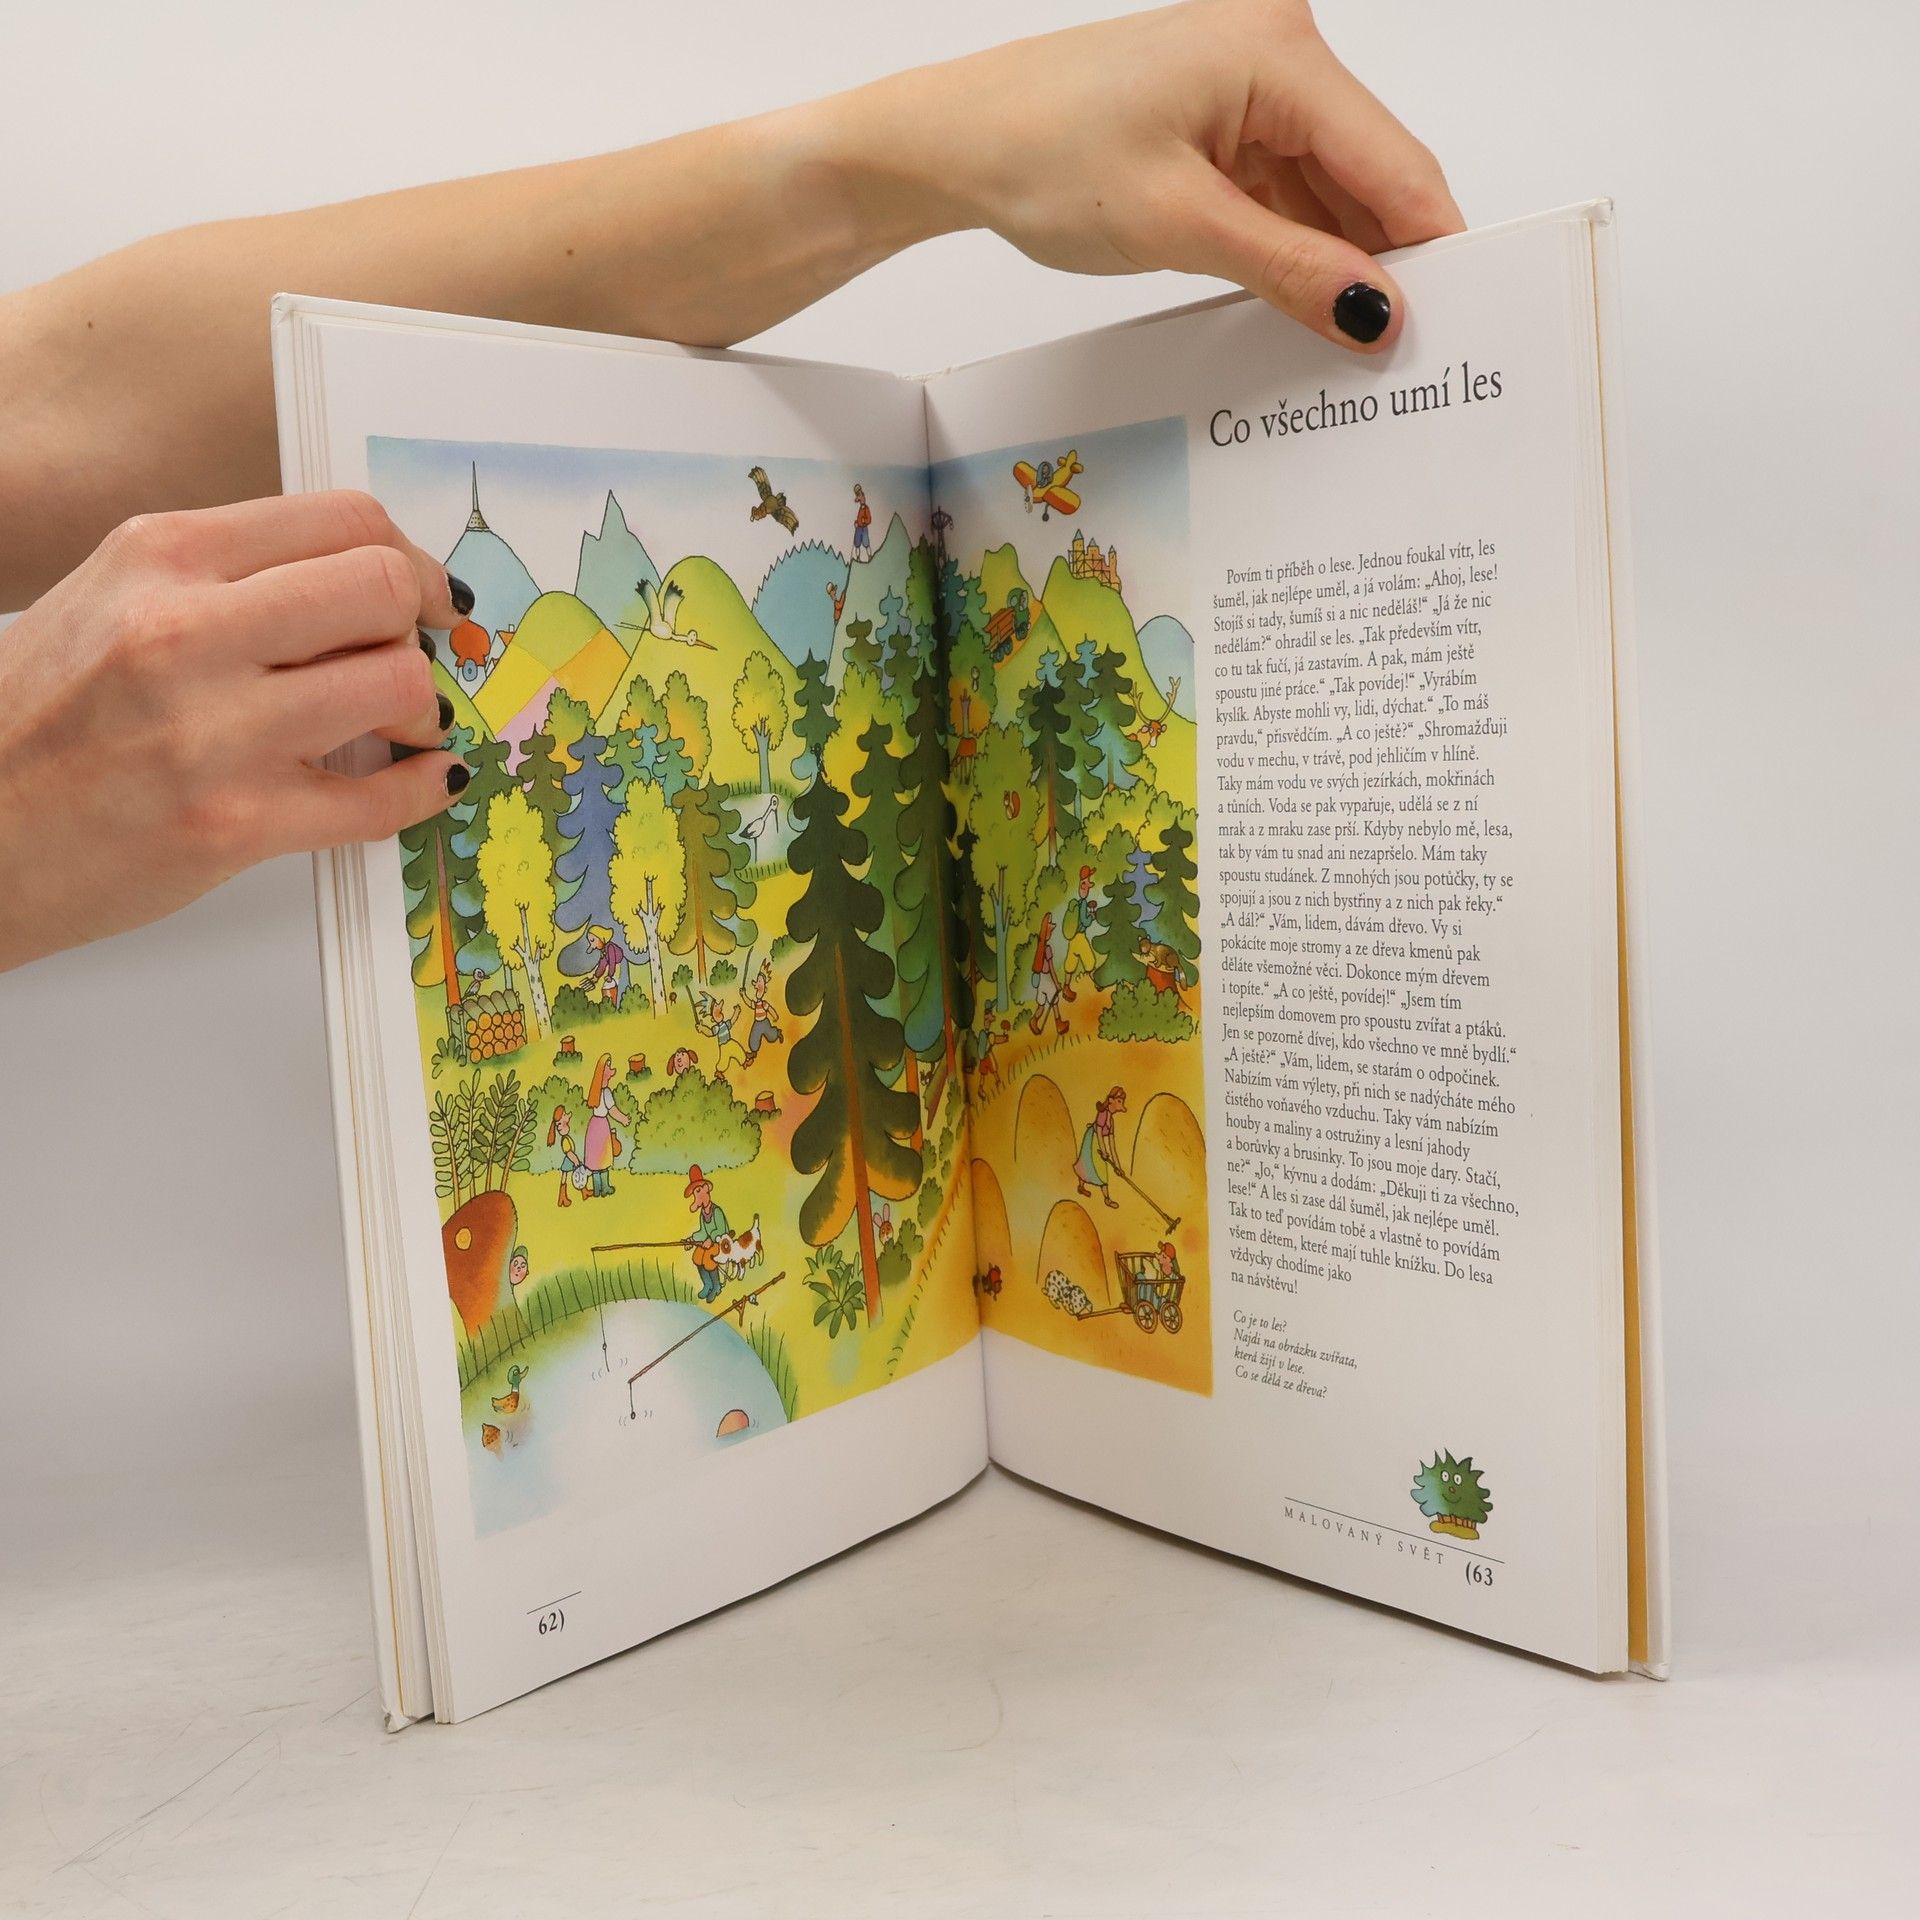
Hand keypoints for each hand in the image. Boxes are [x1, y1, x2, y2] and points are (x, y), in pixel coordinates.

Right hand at [0, 491, 466, 970]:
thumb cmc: (39, 720)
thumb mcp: (115, 600)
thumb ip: (230, 580)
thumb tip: (360, 582)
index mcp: (161, 558)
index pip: (343, 519)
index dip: (407, 558)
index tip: (420, 592)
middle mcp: (185, 631)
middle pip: (384, 589)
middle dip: (418, 626)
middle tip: (413, 656)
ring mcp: (211, 731)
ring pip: (398, 685)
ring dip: (420, 710)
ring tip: (396, 726)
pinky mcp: (234, 823)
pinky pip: (379, 800)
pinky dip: (420, 790)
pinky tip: (421, 782)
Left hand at [850, 0, 1461, 350]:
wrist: (954, 142)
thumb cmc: (1042, 154)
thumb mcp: (1179, 226)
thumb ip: (1291, 269)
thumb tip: (1378, 313)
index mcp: (1279, 52)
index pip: (1394, 160)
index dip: (1433, 247)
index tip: (1462, 322)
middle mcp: (1278, 52)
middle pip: (1370, 173)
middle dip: (1389, 261)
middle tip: (1416, 354)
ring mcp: (1251, 87)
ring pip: (1329, 189)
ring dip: (1342, 261)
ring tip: (1363, 345)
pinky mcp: (1222, 122)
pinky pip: (1286, 190)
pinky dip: (1299, 247)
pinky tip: (1311, 306)